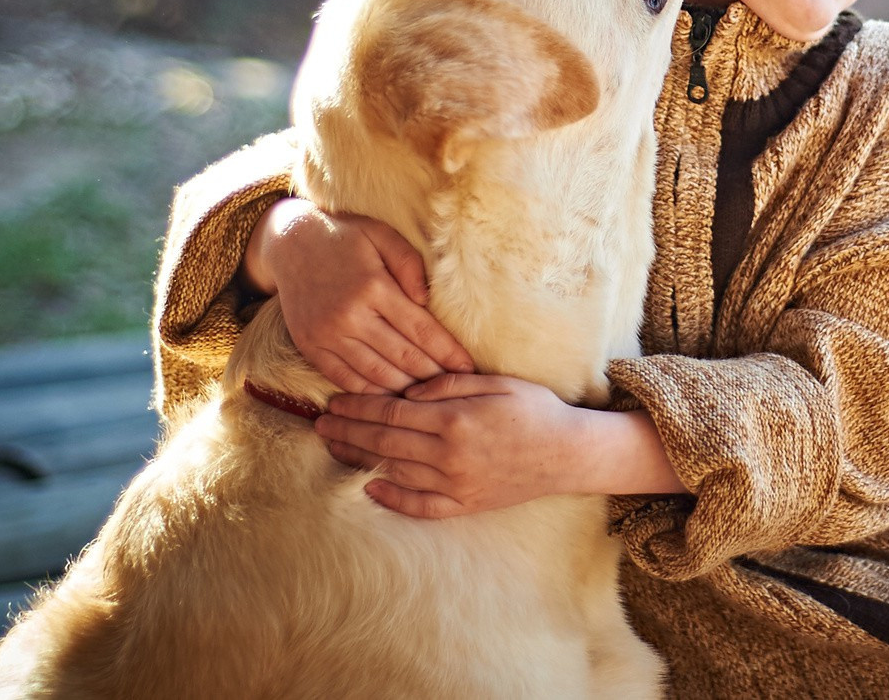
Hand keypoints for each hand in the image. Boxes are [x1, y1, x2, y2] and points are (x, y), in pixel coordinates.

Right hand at [242, 198, 472, 393]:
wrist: (289, 242)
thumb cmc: (346, 237)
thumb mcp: (382, 235)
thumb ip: (409, 263)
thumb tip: (427, 301)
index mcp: (373, 287)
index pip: (421, 329)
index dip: (448, 352)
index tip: (468, 368)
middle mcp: (349, 315)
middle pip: (402, 357)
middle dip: (433, 376)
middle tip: (455, 389)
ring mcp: (326, 334)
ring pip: (375, 374)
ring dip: (405, 389)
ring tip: (429, 397)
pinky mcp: (309, 346)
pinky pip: (344, 379)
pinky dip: (370, 392)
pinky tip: (390, 397)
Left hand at [316, 373, 589, 516]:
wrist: (568, 453)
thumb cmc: (535, 410)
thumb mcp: (495, 382)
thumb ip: (449, 383)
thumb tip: (410, 388)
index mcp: (454, 419)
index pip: (391, 412)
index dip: (358, 407)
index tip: (335, 402)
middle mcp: (449, 454)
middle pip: (385, 442)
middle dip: (348, 432)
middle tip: (320, 425)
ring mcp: (455, 484)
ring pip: (395, 472)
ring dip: (359, 460)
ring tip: (334, 449)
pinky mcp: (465, 504)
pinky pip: (420, 505)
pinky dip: (392, 498)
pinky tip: (370, 488)